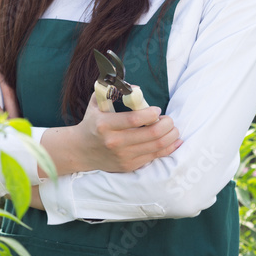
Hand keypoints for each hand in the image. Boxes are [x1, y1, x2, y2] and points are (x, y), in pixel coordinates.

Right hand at [41, 93, 181, 174]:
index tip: (156, 109)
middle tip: (169, 119)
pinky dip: (168, 148)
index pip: (134, 119)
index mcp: (105, 124)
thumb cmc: (92, 122)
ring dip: (170, 136)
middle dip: (167, 124)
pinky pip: (154, 157)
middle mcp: (114, 142)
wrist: (81, 150)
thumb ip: (113, 90)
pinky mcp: (129, 166)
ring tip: (173, 128)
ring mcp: (123, 156)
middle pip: (151, 134)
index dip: (151, 113)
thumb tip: (136, 89)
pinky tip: (174, 141)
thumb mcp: (97, 102)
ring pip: (156, 147)